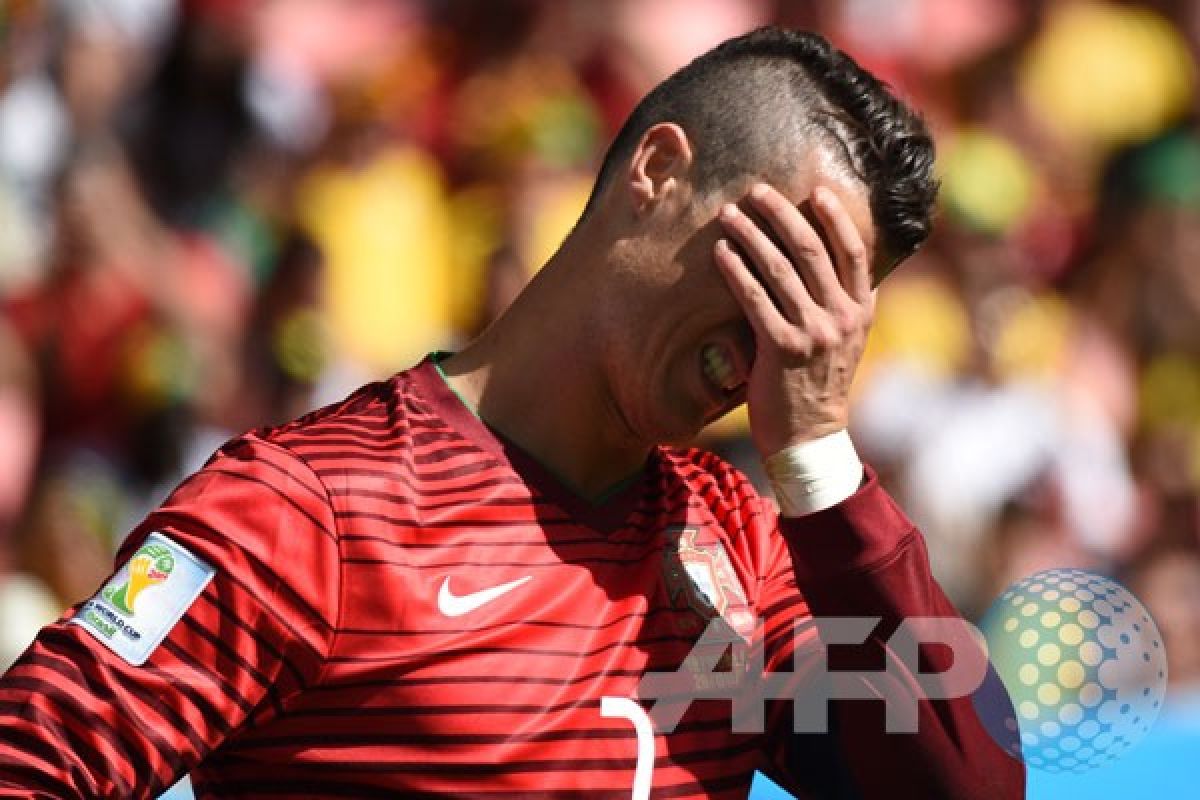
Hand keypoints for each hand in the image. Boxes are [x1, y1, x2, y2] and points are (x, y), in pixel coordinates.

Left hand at [713, 183, 874, 457]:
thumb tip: (833, 262)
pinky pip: (754, 299)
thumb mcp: (845, 341)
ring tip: (728, 214)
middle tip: (755, 191)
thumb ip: (841, 303)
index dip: (835, 217)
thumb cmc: (819, 384)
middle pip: (810, 250)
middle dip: (781, 213)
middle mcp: (841, 318)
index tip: (814, 191)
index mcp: (860, 311)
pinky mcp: (780, 349)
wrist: (809, 437)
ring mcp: (812, 333)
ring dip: (751, 235)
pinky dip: (736, 271)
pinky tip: (720, 253)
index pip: (853, 252)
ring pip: (779, 269)